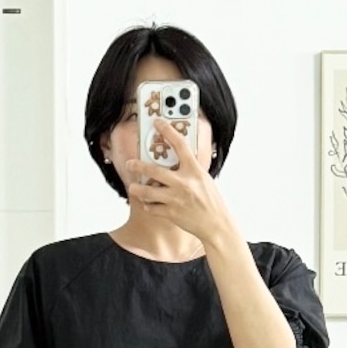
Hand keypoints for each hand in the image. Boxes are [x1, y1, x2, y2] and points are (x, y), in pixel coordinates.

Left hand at [124, 118, 234, 247]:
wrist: (216, 224)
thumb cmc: (211, 201)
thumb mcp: (204, 179)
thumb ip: (190, 169)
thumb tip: (175, 160)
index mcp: (194, 170)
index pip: (180, 144)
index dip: (167, 130)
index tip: (157, 123)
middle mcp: (184, 183)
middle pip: (154, 170)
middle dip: (138, 166)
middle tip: (130, 164)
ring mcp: (176, 198)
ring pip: (147, 192)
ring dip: (137, 189)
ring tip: (133, 188)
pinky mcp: (171, 213)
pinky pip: (152, 208)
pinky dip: (148, 205)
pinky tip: (148, 203)